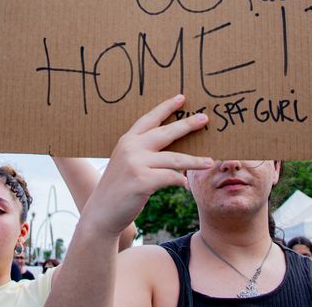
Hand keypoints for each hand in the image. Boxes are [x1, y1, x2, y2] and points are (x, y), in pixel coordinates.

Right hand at [83, 94, 212, 235]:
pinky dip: (180, 181)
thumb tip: (175, 149)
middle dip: (187, 125)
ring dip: (194, 161)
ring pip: (174, 159)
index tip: (181, 97)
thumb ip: (144, 153)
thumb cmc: (118, 188)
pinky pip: (170, 177)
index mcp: (127, 140)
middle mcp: (131, 148)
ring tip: (209, 161)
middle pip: (165, 132)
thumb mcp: (127, 163)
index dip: (166, 107)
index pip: (149, 119)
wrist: (101, 212)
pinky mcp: (142, 181)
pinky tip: (184, 185)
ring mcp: (136, 164)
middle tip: (204, 118)